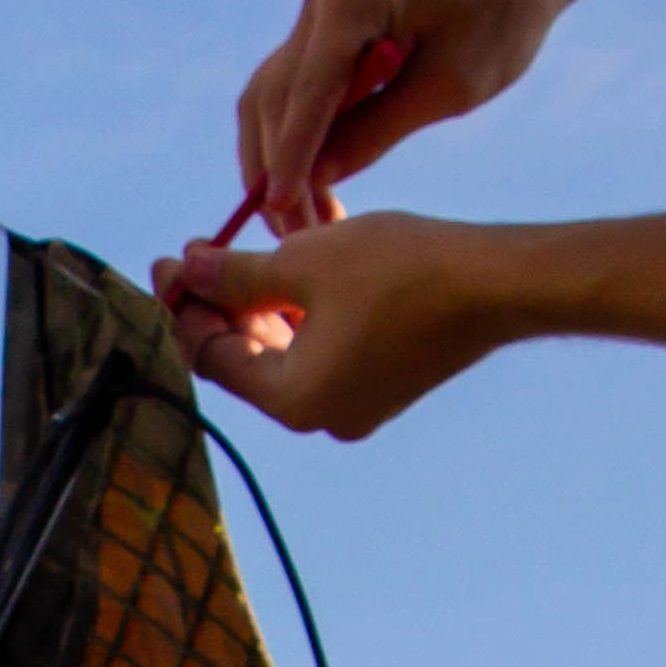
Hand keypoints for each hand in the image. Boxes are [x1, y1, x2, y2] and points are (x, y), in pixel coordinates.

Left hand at [166, 211, 510, 443]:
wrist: (497, 284)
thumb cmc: (400, 271)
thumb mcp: (303, 262)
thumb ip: (236, 274)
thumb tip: (187, 271)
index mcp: (292, 400)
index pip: (213, 356)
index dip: (184, 305)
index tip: (169, 258)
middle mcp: (320, 416)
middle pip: (246, 358)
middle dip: (220, 302)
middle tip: (198, 250)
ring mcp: (355, 404)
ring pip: (285, 351)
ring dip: (259, 301)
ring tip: (239, 250)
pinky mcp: (383, 383)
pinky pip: (323, 348)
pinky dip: (300, 310)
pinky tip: (290, 264)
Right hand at [234, 0, 569, 229]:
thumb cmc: (495, 26)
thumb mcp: (447, 89)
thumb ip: (378, 131)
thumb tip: (316, 179)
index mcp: (352, 3)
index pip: (308, 92)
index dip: (291, 156)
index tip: (280, 211)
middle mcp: (319, 5)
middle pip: (274, 100)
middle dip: (278, 172)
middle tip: (297, 241)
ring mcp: (313, 21)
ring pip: (268, 103)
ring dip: (275, 166)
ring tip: (301, 227)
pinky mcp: (319, 42)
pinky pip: (288, 100)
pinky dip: (291, 148)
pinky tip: (310, 194)